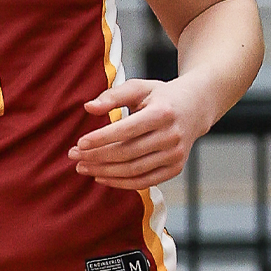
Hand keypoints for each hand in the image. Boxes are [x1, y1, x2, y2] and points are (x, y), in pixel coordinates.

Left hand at [69, 79, 214, 190]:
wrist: (196, 107)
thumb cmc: (161, 96)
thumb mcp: (139, 88)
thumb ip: (113, 96)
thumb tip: (88, 108)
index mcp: (163, 112)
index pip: (126, 130)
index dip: (101, 138)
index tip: (79, 143)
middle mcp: (172, 136)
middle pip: (127, 153)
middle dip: (97, 156)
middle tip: (74, 156)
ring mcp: (176, 155)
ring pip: (134, 170)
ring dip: (104, 172)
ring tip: (82, 167)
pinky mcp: (175, 168)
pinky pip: (145, 181)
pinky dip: (121, 183)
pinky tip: (101, 177)